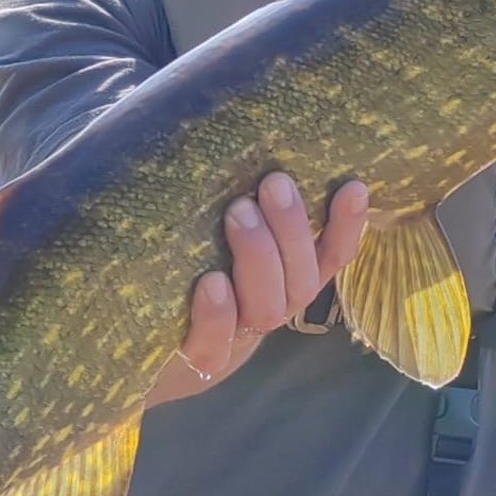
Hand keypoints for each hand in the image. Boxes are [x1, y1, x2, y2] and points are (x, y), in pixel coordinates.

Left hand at [148, 173, 369, 403]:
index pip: (330, 257)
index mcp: (285, 280)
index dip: (347, 226)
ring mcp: (238, 338)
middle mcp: (270, 308)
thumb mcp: (219, 235)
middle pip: (301, 278)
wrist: (142, 352)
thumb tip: (239, 137)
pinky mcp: (199, 358)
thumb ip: (242, 202)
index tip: (354, 187)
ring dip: (259, 256)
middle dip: (292, 228)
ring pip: (269, 306)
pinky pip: (217, 342)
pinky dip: (218, 313)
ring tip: (238, 212)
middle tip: (273, 183)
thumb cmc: (186, 271)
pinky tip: (211, 283)